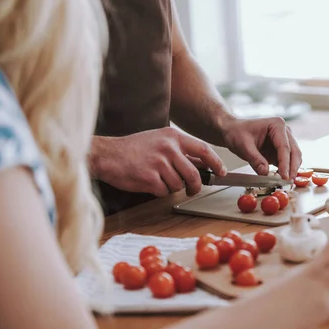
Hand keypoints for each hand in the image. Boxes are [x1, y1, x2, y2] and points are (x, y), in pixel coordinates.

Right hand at [91, 128, 225, 196]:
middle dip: (196, 186)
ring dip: (171, 187)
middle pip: (194, 173)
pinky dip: (158, 191)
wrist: (107, 154)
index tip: (221, 172)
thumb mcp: (159, 140)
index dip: (216, 163)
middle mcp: (168, 148)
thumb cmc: (133, 148)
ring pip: (178, 185)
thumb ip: (180, 151)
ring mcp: (159, 162)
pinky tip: (148, 182)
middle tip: (192, 189)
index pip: (204, 149)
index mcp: (173, 136)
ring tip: (158, 179)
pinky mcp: (149, 177)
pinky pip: (164, 191)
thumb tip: (202, 163)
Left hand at [222, 117, 301, 179]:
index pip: (284, 147)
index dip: (285, 163)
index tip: (284, 176)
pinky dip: (286, 170)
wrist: (233, 130)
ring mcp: (284, 140)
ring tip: (284, 182)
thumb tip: (265, 173)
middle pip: (294, 152)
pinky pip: (287, 162)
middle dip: (292, 168)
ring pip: (294, 157)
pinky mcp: (280, 150)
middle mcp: (284, 131)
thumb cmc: (238, 132)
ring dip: (291, 170)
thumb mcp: (244, 146)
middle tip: (287, 182)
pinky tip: (280, 178)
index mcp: (276, 125)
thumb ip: (255, 159)